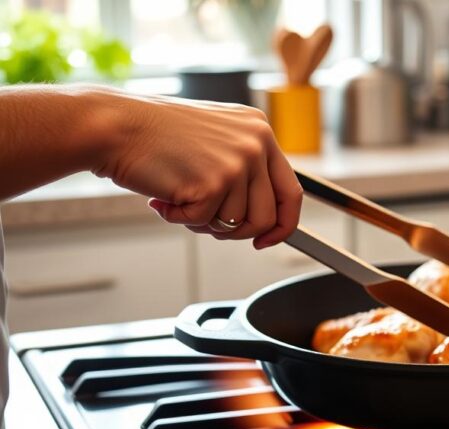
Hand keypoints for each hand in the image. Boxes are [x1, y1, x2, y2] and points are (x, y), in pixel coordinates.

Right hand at [93, 90, 302, 248]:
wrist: (114, 126)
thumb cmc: (155, 134)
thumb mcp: (216, 138)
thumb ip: (245, 168)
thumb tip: (263, 216)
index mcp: (260, 131)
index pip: (290, 191)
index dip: (283, 223)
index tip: (268, 239)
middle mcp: (255, 144)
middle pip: (266, 216)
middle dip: (238, 232)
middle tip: (206, 222)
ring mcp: (237, 163)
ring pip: (236, 225)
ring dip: (203, 222)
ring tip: (178, 198)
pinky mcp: (213, 182)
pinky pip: (204, 222)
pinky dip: (179, 218)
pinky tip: (164, 196)